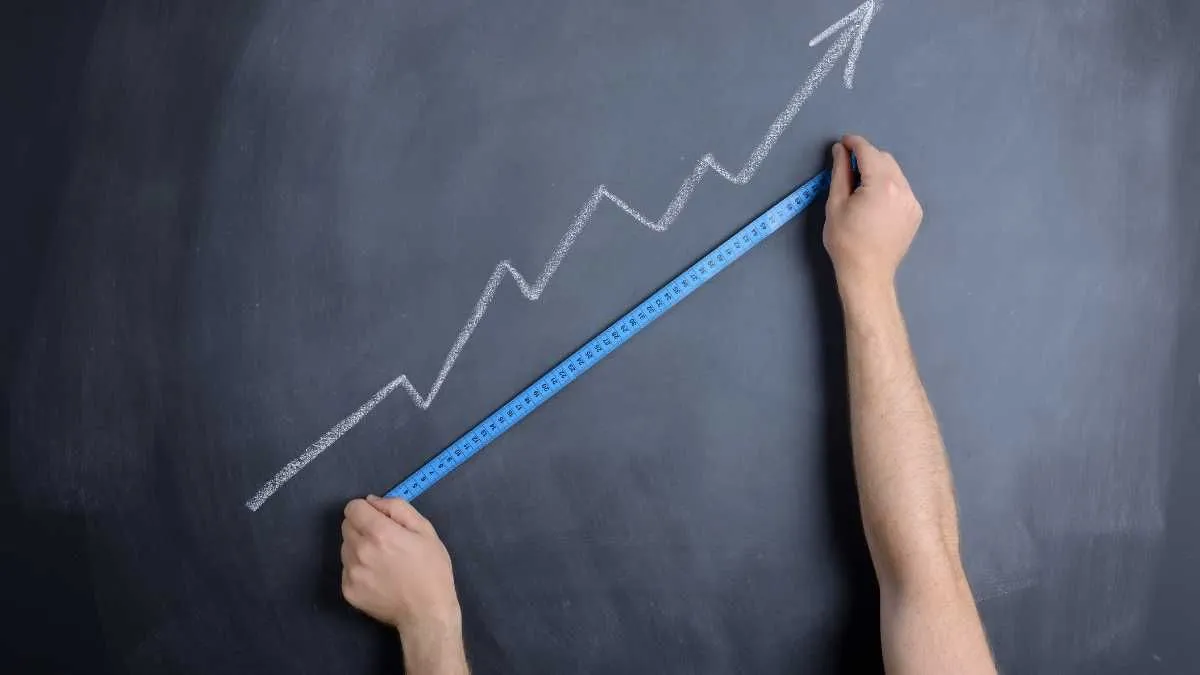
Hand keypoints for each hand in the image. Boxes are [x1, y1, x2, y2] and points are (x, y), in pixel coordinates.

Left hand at [341, 496, 461, 638]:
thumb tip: (372, 501)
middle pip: (347, 526)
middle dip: (362, 527)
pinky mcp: (348, 590)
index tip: (379, 519)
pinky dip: (358, 569)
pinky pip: (347, 569)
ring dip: (359, 548)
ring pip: (345, 547)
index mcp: (379, 532)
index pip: (352, 508)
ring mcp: (351, 572)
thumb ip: (397, 508)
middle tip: (384, 541)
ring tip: (382, 561)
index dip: (366, 509)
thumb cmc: (431, 569)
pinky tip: (378, 578)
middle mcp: (359, 550)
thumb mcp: (425, 530)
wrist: (427, 612)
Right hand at [823, 134, 922, 302]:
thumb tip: (840, 150)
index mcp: (882, 185)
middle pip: (884, 159)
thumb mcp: (836, 204)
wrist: (868, 274)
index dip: (854, 143)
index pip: (868, 152)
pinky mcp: (915, 212)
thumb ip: (840, 172)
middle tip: (847, 166)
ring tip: (859, 186)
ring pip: (895, 173)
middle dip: (866, 157)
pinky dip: (888, 186)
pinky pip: (901, 189)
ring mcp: (912, 201)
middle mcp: (903, 189)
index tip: (842, 142)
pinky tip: (874, 201)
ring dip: (877, 171)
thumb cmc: (846, 242)